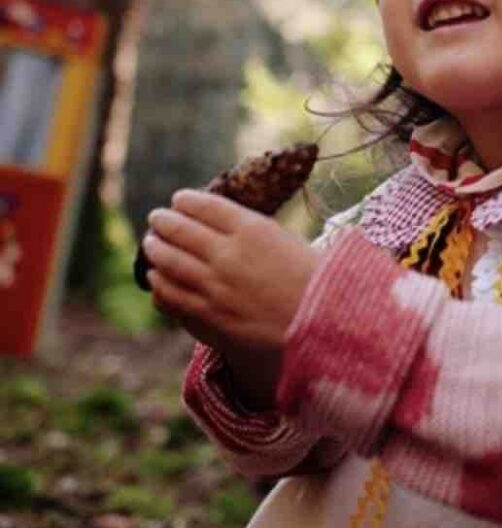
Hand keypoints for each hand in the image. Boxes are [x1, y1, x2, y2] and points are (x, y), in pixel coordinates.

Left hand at [143, 189, 318, 361]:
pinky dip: (159, 285)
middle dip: (163, 222)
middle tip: (157, 219)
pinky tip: (157, 280)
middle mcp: (227, 255)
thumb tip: (214, 225)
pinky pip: (169, 297)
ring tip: (151, 245)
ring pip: (167, 263)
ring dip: (155, 250)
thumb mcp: (284, 240)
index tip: (178, 200)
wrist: (323, 327)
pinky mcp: (208, 318)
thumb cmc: (312, 280)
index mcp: (251, 229)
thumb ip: (248, 230)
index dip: (185, 201)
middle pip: (179, 230)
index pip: (203, 206)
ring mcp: (214, 289)